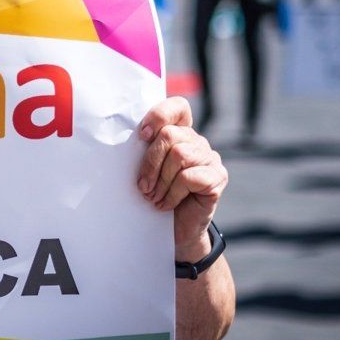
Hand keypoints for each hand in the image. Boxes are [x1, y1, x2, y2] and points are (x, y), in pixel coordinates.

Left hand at [135, 97, 227, 255]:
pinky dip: (172, 193)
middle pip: (170, 135)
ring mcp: (211, 158)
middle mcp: (198, 142)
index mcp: (180, 133)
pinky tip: (166, 204)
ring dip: (161, 181)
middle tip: (143, 186)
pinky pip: (190, 177)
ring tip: (153, 197)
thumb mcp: (145, 171)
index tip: (141, 136)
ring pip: (179, 155)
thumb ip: (142, 151)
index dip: (159, 115)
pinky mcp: (218, 178)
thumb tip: (121, 138)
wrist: (175, 232)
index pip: (178, 107)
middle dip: (150, 163)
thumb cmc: (154, 197)